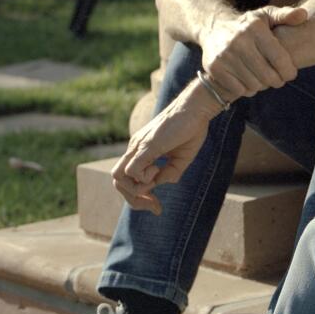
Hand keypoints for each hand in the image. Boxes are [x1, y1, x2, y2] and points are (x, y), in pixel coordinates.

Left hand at [111, 81, 220, 213]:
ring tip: (156, 183)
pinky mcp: (145, 146)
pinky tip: (158, 169)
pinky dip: (144, 177)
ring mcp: (138, 146)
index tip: (157, 206)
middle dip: (134, 200)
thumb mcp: (181, 158)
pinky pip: (132, 170)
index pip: (127, 179)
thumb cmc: (191, 128)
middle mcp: (135, 148)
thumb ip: (169, 173)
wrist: (196, 107)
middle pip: (118, 181)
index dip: (139, 197)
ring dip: (136, 190)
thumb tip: (159, 185)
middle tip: (155, 206)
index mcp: (142, 151)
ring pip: (118, 177)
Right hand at [200, 5, 307, 98]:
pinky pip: (239, 89)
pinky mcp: (214, 68)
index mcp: (255, 29)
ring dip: (262, 85)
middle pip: (268, 76)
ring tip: (264, 78)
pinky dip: (247, 89)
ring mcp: (225, 56)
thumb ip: (286, 15)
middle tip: (278, 79)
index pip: (279, 59)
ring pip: (254, 84)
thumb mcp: (266, 15)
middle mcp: (239, 42)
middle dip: (277, 81)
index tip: (290, 73)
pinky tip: (249, 80)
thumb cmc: (248, 25)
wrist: (213, 27)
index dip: (289, 71)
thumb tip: (304, 15)